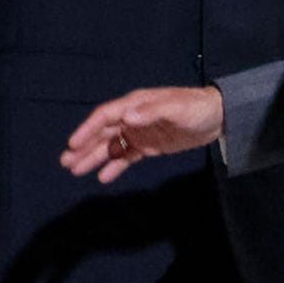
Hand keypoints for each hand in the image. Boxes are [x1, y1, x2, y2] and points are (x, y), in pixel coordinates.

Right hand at [60, 86, 222, 182]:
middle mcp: (133, 118)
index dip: (87, 129)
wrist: (218, 116)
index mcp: (135, 104)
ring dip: (93, 157)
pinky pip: (127, 156)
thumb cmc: (195, 108)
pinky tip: (103, 177)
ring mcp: (140, 132)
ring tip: (75, 170)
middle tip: (66, 163)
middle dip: (84, 147)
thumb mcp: (175, 108)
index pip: (105, 116)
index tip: (73, 144)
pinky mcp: (149, 145)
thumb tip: (125, 117)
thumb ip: (150, 112)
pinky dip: (114, 166)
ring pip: (111, 146)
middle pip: (102, 133)